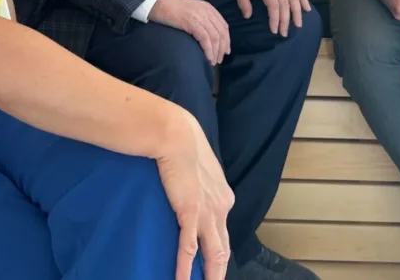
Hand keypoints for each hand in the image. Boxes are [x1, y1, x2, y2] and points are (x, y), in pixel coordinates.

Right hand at [149, 0, 230, 65]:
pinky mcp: (192, 22)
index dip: (226, 40)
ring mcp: (200, 16)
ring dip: (215, 52)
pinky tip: (207, 57)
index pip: (223, 25)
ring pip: (215, 37)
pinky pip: (205, 39)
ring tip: (213, 62)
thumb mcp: (191, 10)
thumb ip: (201, 18)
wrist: (157, 1)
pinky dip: (208, 50)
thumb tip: (207, 35)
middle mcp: (206, 11)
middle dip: (222, 48)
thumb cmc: (171, 7)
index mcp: (208, 8)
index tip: (225, 51)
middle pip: (221, 32)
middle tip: (219, 60)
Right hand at [156, 110, 233, 279]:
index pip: (223, 230)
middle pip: (223, 248)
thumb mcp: (198, 163)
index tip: (213, 262)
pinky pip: (189, 250)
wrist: (175, 133)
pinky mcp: (191, 214)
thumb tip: (190, 180)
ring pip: (213, 254)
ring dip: (210, 275)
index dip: (218, 248)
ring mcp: (208, 213)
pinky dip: (185, 269)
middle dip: (218, 271)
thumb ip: (199, 178)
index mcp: (223, 195)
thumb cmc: (182, 140)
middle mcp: (221, 207)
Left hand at [233, 0, 310, 35]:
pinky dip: (304, 0)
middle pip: (285, 4)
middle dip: (285, 20)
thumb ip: (243, 1)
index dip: (275, 18)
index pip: (273, 4)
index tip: (274, 30)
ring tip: (298, 25)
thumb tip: (247, 16)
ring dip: (297, 13)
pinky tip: (307, 10)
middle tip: (284, 33)